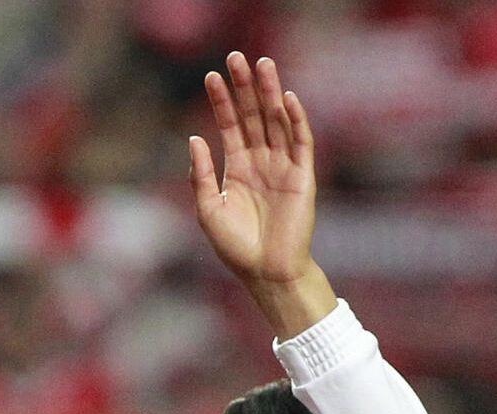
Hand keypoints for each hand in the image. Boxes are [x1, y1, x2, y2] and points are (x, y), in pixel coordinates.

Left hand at [189, 52, 332, 332]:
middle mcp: (261, 161)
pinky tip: (286, 99)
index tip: (210, 75)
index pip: (229, 125)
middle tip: (237, 57)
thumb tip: (194, 137)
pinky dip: (295, 119)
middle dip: (245, 87)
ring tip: (263, 64)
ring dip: (270, 92)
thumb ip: (201, 174)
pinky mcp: (303, 176)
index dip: (220, 101)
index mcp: (237, 168)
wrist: (266, 272)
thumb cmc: (235, 247)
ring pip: (276, 120)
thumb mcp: (208, 209)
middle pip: (253, 115)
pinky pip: (300, 141)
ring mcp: (283, 166)